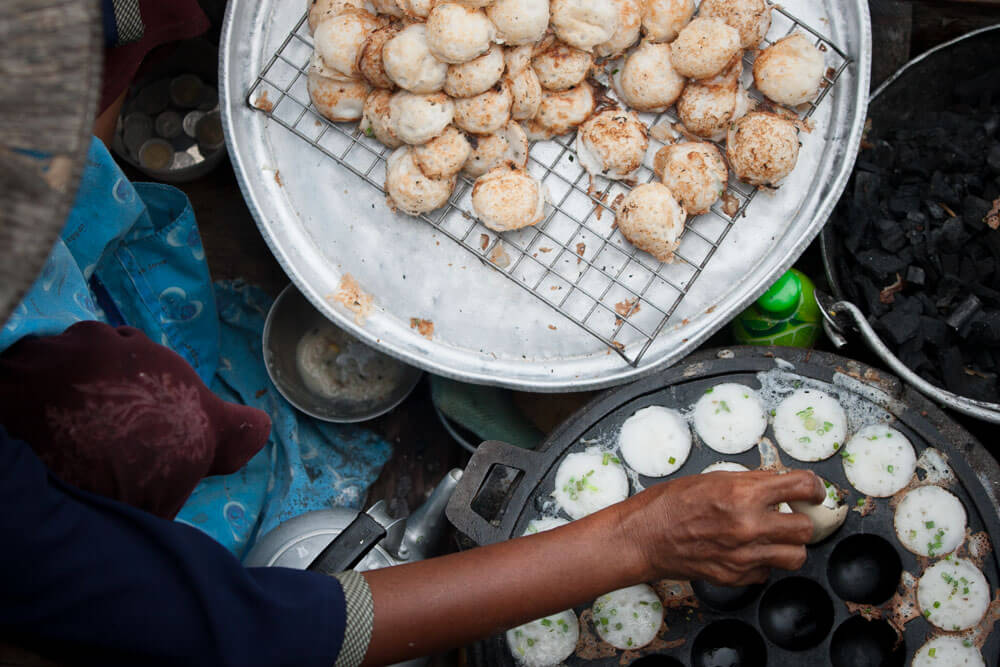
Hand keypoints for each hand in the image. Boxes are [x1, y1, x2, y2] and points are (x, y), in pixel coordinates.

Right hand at [616, 470, 823, 585]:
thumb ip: (749, 482)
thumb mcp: (712, 478)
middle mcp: (748, 525)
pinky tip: (748, 551)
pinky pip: (767, 572)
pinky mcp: (736, 576)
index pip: (802, 486)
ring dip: (789, 545)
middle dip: (801, 519)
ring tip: (774, 537)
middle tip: (791, 515)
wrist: (644, 537)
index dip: (814, 487)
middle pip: (805, 528)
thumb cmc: (669, 504)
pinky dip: (763, 562)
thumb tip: (777, 484)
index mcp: (743, 493)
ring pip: (795, 556)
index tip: (814, 491)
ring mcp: (744, 555)